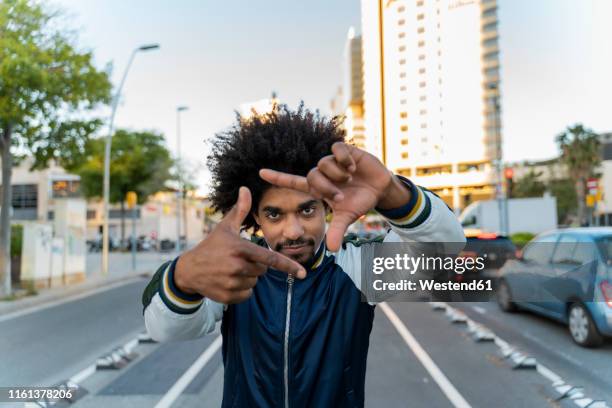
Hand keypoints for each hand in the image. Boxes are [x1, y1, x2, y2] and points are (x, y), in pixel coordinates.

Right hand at [174, 187, 305, 303]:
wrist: (189, 270)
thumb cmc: (211, 246)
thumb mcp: (225, 227)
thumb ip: (240, 210)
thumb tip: (246, 188)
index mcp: (240, 249)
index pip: (270, 258)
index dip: (288, 265)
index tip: (303, 272)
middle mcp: (237, 267)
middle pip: (263, 270)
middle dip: (256, 265)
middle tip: (238, 259)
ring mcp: (232, 283)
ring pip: (254, 282)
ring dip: (248, 277)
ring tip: (231, 270)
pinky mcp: (228, 297)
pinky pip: (247, 294)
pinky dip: (242, 289)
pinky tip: (228, 281)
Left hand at [259, 142, 397, 251]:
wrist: (379, 189)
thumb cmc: (359, 202)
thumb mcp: (346, 217)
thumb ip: (336, 230)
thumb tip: (331, 250)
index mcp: (318, 188)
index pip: (293, 181)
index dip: (278, 178)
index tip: (260, 173)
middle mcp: (322, 173)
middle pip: (312, 175)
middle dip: (327, 188)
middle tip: (342, 195)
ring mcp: (333, 161)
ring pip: (324, 163)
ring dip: (338, 175)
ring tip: (350, 178)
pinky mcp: (345, 150)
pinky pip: (337, 149)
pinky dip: (345, 159)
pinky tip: (353, 166)